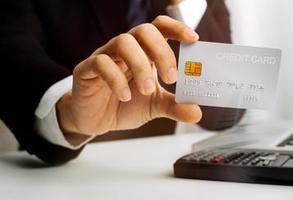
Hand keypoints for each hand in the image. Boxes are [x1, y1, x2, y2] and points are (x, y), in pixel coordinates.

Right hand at [57, 16, 201, 136]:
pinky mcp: (86, 69)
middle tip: (171, 78)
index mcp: (145, 51)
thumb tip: (197, 113)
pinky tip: (126, 96)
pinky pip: (101, 63)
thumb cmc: (125, 105)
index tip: (193, 39)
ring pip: (123, 42)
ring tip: (147, 90)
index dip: (177, 28)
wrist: (95, 121)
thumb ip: (175, 106)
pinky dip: (116, 79)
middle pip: (145, 31)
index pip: (160, 27)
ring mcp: (106, 56)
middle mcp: (126, 49)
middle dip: (162, 52)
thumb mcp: (155, 106)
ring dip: (141, 66)